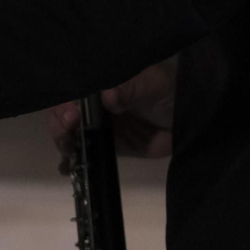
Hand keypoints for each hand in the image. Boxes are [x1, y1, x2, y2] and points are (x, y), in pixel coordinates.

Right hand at [48, 60, 175, 174]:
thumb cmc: (168, 91)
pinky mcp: (105, 143)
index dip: (65, 102)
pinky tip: (66, 168)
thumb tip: (108, 95)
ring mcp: (96, 123)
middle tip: (68, 135)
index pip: (71, 89)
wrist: (189, 117)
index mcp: (98, 81)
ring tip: (69, 151)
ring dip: (63, 142)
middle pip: (63, 111)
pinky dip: (71, 160)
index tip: (71, 116)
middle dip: (60, 124)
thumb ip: (130, 89)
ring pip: (68, 131)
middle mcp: (91, 101)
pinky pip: (83, 150)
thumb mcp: (150, 84)